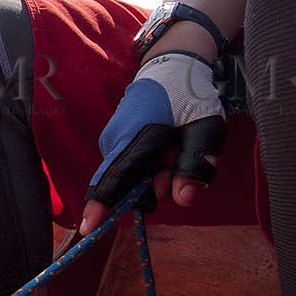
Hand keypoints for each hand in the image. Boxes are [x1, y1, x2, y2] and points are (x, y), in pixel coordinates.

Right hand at [79, 53, 222, 233]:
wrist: (171, 66)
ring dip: (155, 174)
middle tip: (178, 162)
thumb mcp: (205, 129)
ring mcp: (112, 140)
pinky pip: (130, 166)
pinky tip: (165, 148)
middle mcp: (115, 141)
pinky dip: (149, 165)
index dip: (101, 207)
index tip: (90, 230)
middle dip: (154, 185)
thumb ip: (195, 165)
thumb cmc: (189, 96)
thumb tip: (182, 200)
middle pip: (127, 184)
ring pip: (131, 177)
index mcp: (135, 137)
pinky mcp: (115, 141)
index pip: (113, 179)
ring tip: (174, 150)